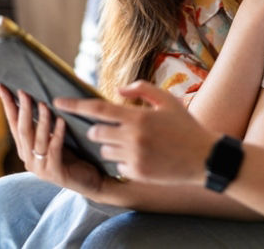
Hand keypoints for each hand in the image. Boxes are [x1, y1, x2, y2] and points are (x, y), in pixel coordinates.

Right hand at [0, 84, 103, 194]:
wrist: (90, 181)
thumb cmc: (72, 155)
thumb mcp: (54, 137)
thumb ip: (43, 125)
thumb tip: (39, 95)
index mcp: (25, 148)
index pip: (13, 122)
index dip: (7, 104)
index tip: (1, 86)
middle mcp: (29, 158)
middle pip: (22, 130)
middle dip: (22, 110)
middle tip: (24, 92)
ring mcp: (40, 168)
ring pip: (37, 140)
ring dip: (41, 120)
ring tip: (44, 104)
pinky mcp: (55, 173)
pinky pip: (54, 149)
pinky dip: (57, 134)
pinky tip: (61, 120)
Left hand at [55, 80, 220, 183]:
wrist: (205, 158)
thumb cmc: (185, 126)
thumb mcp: (167, 100)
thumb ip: (141, 89)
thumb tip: (118, 91)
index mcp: (138, 117)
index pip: (97, 109)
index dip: (74, 105)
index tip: (57, 101)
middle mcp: (132, 138)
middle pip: (96, 133)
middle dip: (98, 130)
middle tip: (112, 128)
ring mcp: (134, 157)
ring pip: (105, 151)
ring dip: (111, 146)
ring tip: (133, 143)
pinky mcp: (137, 173)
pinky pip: (117, 166)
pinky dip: (123, 161)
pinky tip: (142, 156)